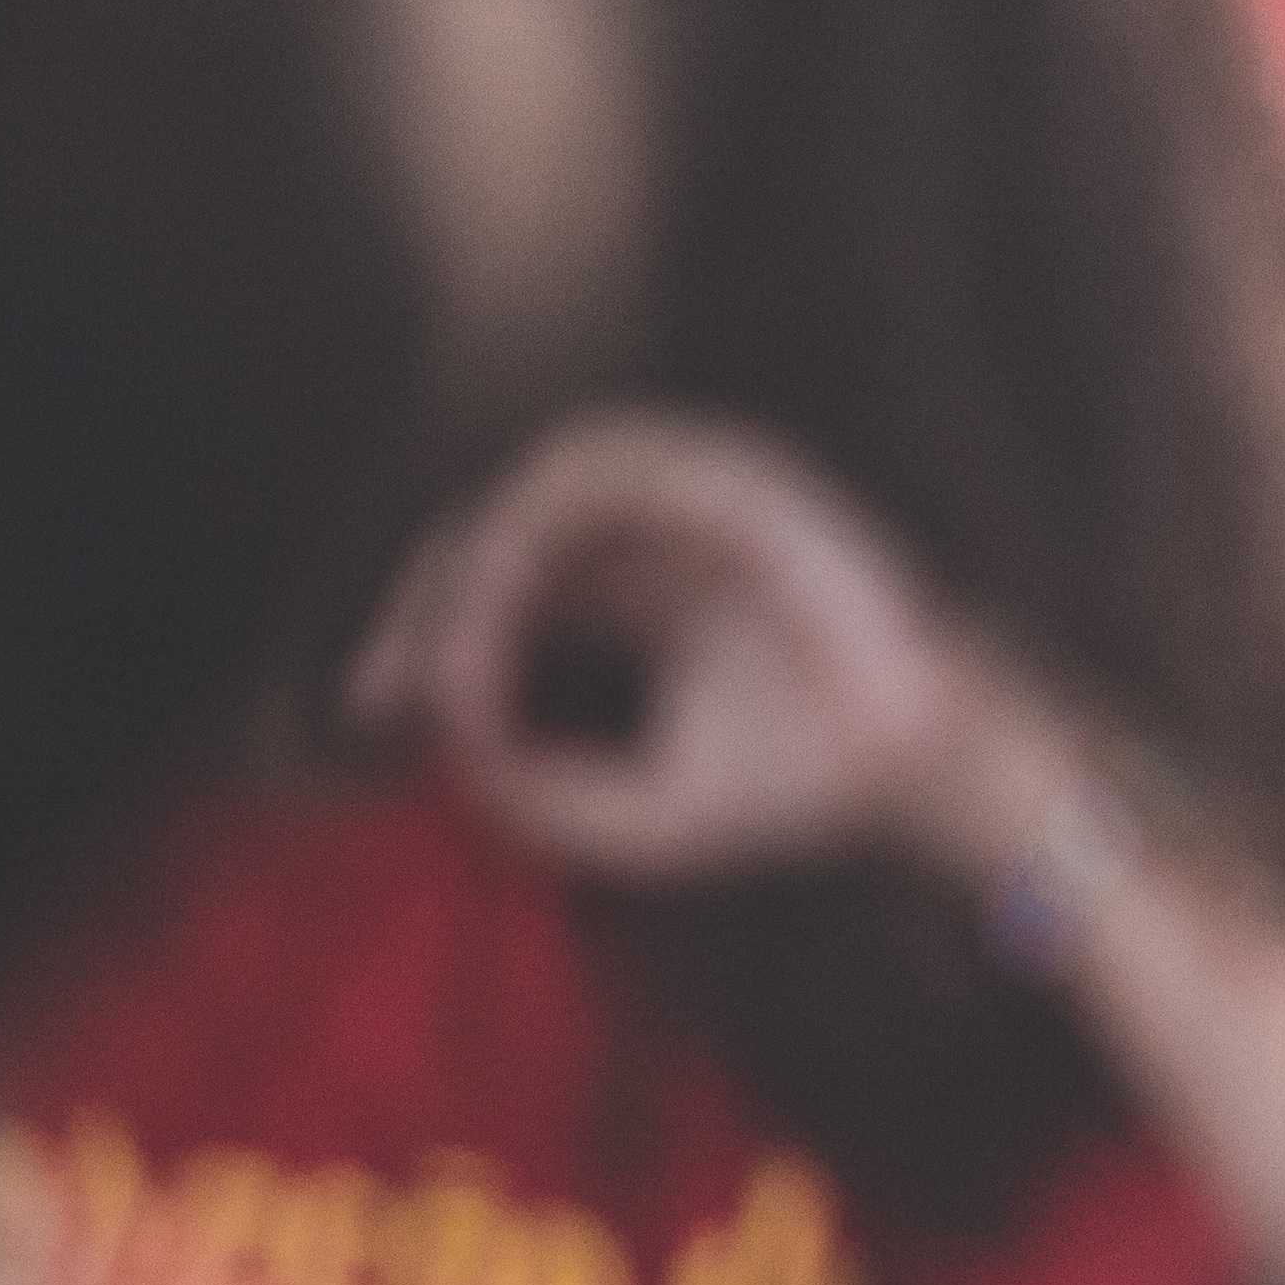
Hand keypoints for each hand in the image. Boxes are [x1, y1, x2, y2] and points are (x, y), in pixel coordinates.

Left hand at [351, 411, 1075, 888]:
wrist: (912, 773)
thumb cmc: (796, 794)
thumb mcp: (626, 817)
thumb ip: (523, 789)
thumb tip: (439, 736)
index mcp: (655, 595)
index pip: (511, 583)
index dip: (428, 635)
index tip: (373, 713)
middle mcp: (675, 535)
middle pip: (510, 527)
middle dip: (427, 601)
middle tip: (384, 686)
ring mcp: (709, 498)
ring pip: (548, 480)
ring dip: (475, 561)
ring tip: (448, 652)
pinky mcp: (736, 478)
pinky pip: (604, 466)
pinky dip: (533, 526)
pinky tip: (500, 603)